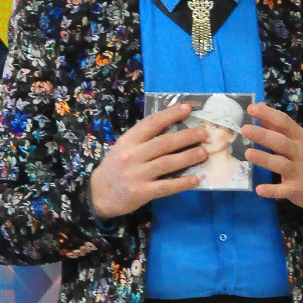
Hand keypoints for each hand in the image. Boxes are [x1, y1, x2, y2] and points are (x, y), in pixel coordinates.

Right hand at [89, 103, 204, 220]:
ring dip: (188, 157)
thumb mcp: (124, 147)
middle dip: (186, 136)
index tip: (187, 108)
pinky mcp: (141, 192)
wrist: (98, 194)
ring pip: (167, 163)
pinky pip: (166, 186)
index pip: (151, 123)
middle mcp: (132, 155)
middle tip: (203, 133)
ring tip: (204, 153)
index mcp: (128, 140)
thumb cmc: (116, 168)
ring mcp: (137, 174)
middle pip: (163, 143)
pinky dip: (182, 183)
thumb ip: (143, 139)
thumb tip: (172, 128)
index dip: (170, 114)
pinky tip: (196, 179)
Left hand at [244, 103, 302, 210]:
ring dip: (265, 159)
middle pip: (281, 142)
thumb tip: (260, 107)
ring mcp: (298, 172)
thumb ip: (278, 127)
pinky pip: (283, 190)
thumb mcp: (298, 141)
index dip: (268, 115)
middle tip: (245, 129)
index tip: (251, 108)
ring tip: (248, 153)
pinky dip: (271, 190)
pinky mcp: (296, 189)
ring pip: (280, 164)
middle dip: (263, 135)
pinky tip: (259, 190)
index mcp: (299, 138)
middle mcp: (299, 153)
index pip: (284, 123)